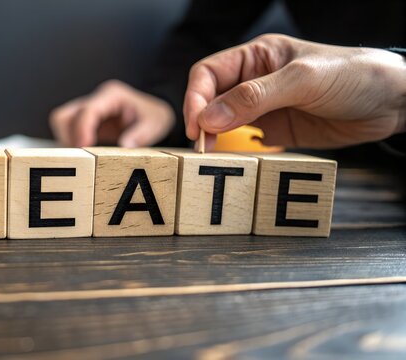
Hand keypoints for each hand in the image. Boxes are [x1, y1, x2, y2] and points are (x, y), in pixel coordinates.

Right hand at [50, 80, 174, 146]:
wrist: (153, 114)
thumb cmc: (154, 116)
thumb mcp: (155, 124)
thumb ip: (141, 134)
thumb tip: (125, 145)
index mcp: (112, 95)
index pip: (87, 110)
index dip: (82, 129)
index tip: (83, 148)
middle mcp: (95, 100)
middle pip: (64, 115)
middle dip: (68, 137)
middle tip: (82, 157)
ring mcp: (88, 110)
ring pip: (62, 123)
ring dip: (67, 142)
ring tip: (84, 158)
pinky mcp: (85, 122)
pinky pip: (68, 132)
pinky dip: (71, 144)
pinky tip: (86, 156)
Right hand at [184, 34, 405, 149]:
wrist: (392, 103)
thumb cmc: (354, 76)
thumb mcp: (303, 80)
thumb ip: (255, 97)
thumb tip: (211, 117)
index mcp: (257, 57)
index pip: (209, 73)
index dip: (196, 97)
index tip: (197, 124)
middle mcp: (254, 81)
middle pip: (210, 98)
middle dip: (201, 119)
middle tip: (201, 145)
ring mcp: (263, 108)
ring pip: (222, 121)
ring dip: (214, 138)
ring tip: (212, 155)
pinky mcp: (275, 130)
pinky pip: (243, 140)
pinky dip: (233, 150)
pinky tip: (233, 158)